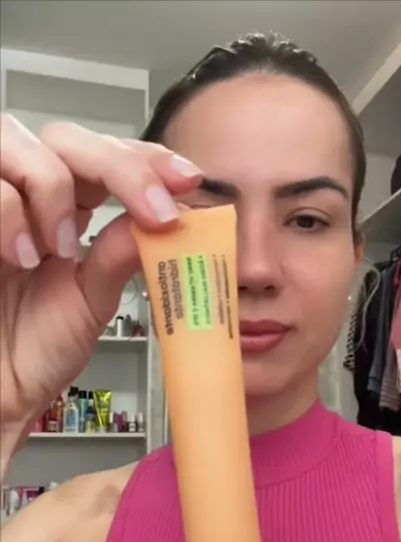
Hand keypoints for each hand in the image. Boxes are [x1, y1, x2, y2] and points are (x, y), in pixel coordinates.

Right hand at [0, 114, 201, 456]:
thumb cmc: (33, 352)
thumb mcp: (92, 300)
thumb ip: (121, 252)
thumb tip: (169, 215)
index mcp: (65, 212)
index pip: (105, 156)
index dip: (147, 157)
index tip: (189, 181)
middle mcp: (28, 199)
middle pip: (65, 137)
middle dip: (118, 167)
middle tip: (155, 214)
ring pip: (18, 142)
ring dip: (52, 191)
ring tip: (60, 250)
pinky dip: (11, 216)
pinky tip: (20, 259)